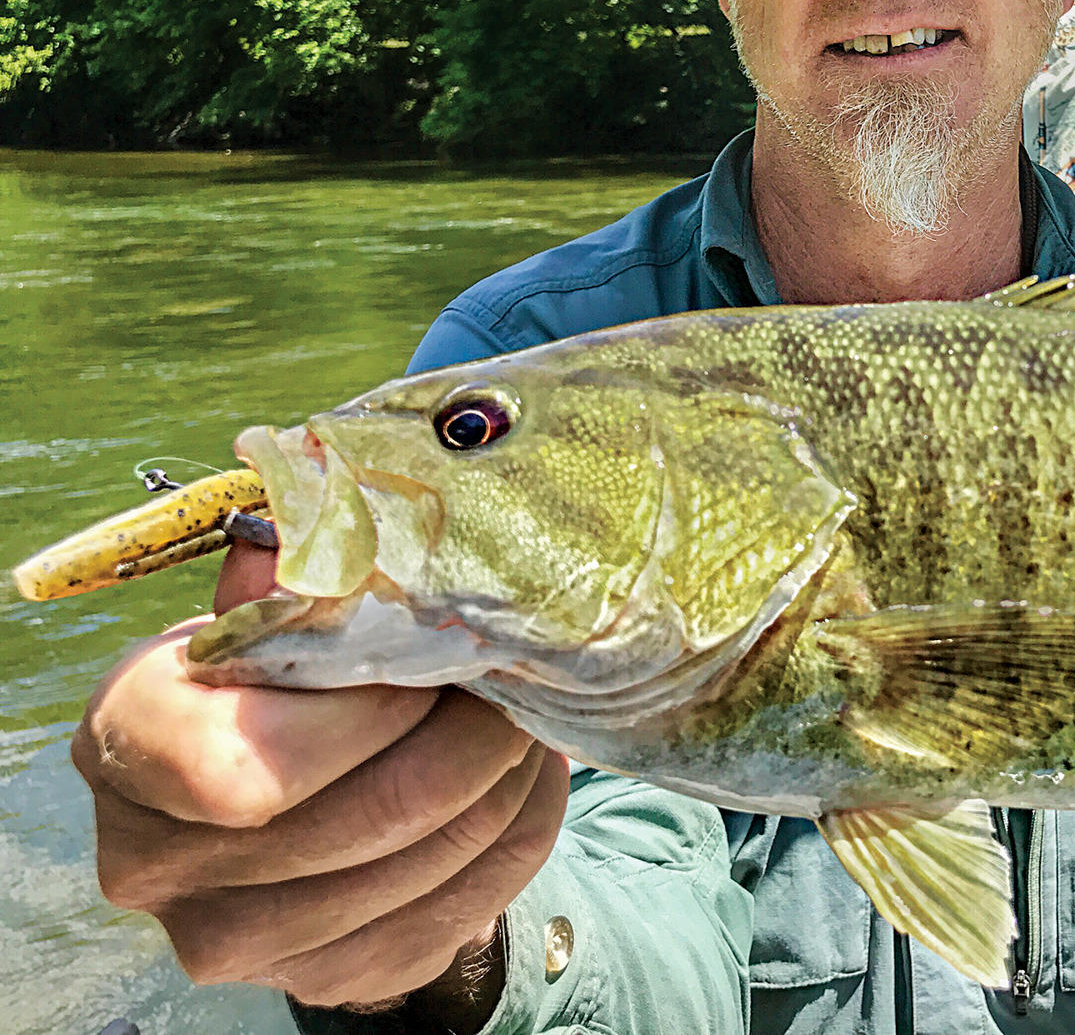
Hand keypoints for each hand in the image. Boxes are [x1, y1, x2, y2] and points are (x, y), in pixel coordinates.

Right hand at [73, 544, 567, 1010]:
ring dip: (512, 772)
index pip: (242, 765)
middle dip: (477, 727)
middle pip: (376, 809)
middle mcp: (162, 864)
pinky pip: (468, 899)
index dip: (369, 712)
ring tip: (531, 710)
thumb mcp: (266, 611)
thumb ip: (306, 570)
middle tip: (524, 671)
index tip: (435, 654)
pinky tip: (527, 774)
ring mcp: (244, 939)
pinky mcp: (333, 977)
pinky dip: (522, 827)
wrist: (274, 806)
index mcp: (129, 744)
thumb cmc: (272, 679)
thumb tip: (368, 511)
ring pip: (435, 853)